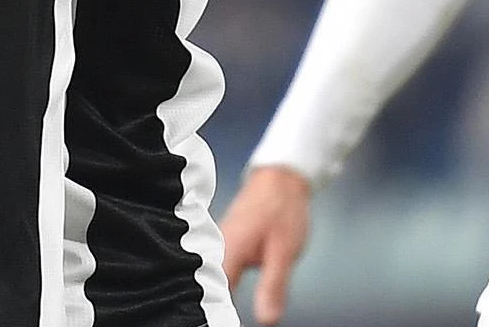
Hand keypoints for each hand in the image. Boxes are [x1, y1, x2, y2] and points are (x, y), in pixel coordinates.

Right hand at [221, 164, 314, 325]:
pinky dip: (218, 286)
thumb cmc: (282, 208)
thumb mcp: (285, 251)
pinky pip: (213, 271)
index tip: (220, 323)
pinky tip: (221, 301)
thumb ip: (274, 286)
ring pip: (206, 281)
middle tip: (222, 319)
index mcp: (226, 253)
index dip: (215, 316)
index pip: (210, 297)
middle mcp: (214, 250)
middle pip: (203, 290)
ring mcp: (216, 247)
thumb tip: (266, 320)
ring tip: (219, 315)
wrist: (280, 177)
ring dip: (212, 299)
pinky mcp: (222, 246)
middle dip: (210, 310)